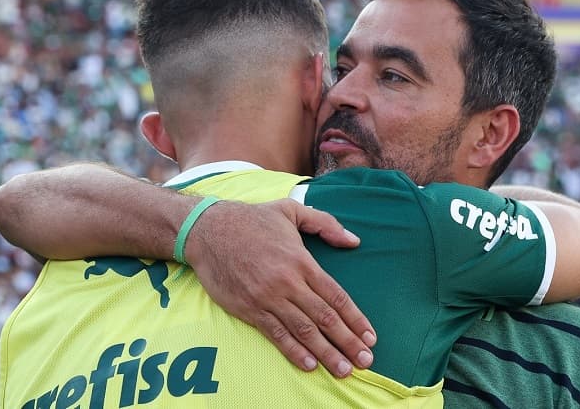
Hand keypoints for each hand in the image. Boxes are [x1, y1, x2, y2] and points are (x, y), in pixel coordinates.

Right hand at [185, 198, 375, 376]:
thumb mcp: (292, 210)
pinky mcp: (249, 309)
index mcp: (301, 260)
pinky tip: (310, 364)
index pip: (336, 296)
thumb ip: (326, 224)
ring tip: (344, 369)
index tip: (370, 336)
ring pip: (303, 330)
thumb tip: (354, 241)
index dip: (355, 319)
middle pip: (324, 317)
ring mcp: (268, 298)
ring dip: (326, 353)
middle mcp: (288, 282)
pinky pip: (276, 334)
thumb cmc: (252, 219)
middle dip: (348, 341)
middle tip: (365, 362)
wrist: (208, 230)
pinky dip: (294, 351)